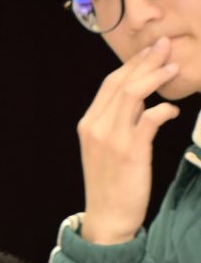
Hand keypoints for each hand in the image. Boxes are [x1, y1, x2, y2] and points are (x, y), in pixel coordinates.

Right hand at [78, 36, 183, 244]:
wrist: (107, 217)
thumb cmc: (111, 184)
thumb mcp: (107, 149)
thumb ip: (119, 122)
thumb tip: (145, 101)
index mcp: (88, 124)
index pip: (110, 83)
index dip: (133, 64)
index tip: (152, 51)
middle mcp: (96, 128)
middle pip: (121, 83)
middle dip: (146, 61)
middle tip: (166, 45)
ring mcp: (111, 139)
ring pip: (133, 94)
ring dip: (156, 76)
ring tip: (175, 67)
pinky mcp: (130, 151)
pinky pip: (150, 118)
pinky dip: (165, 109)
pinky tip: (174, 110)